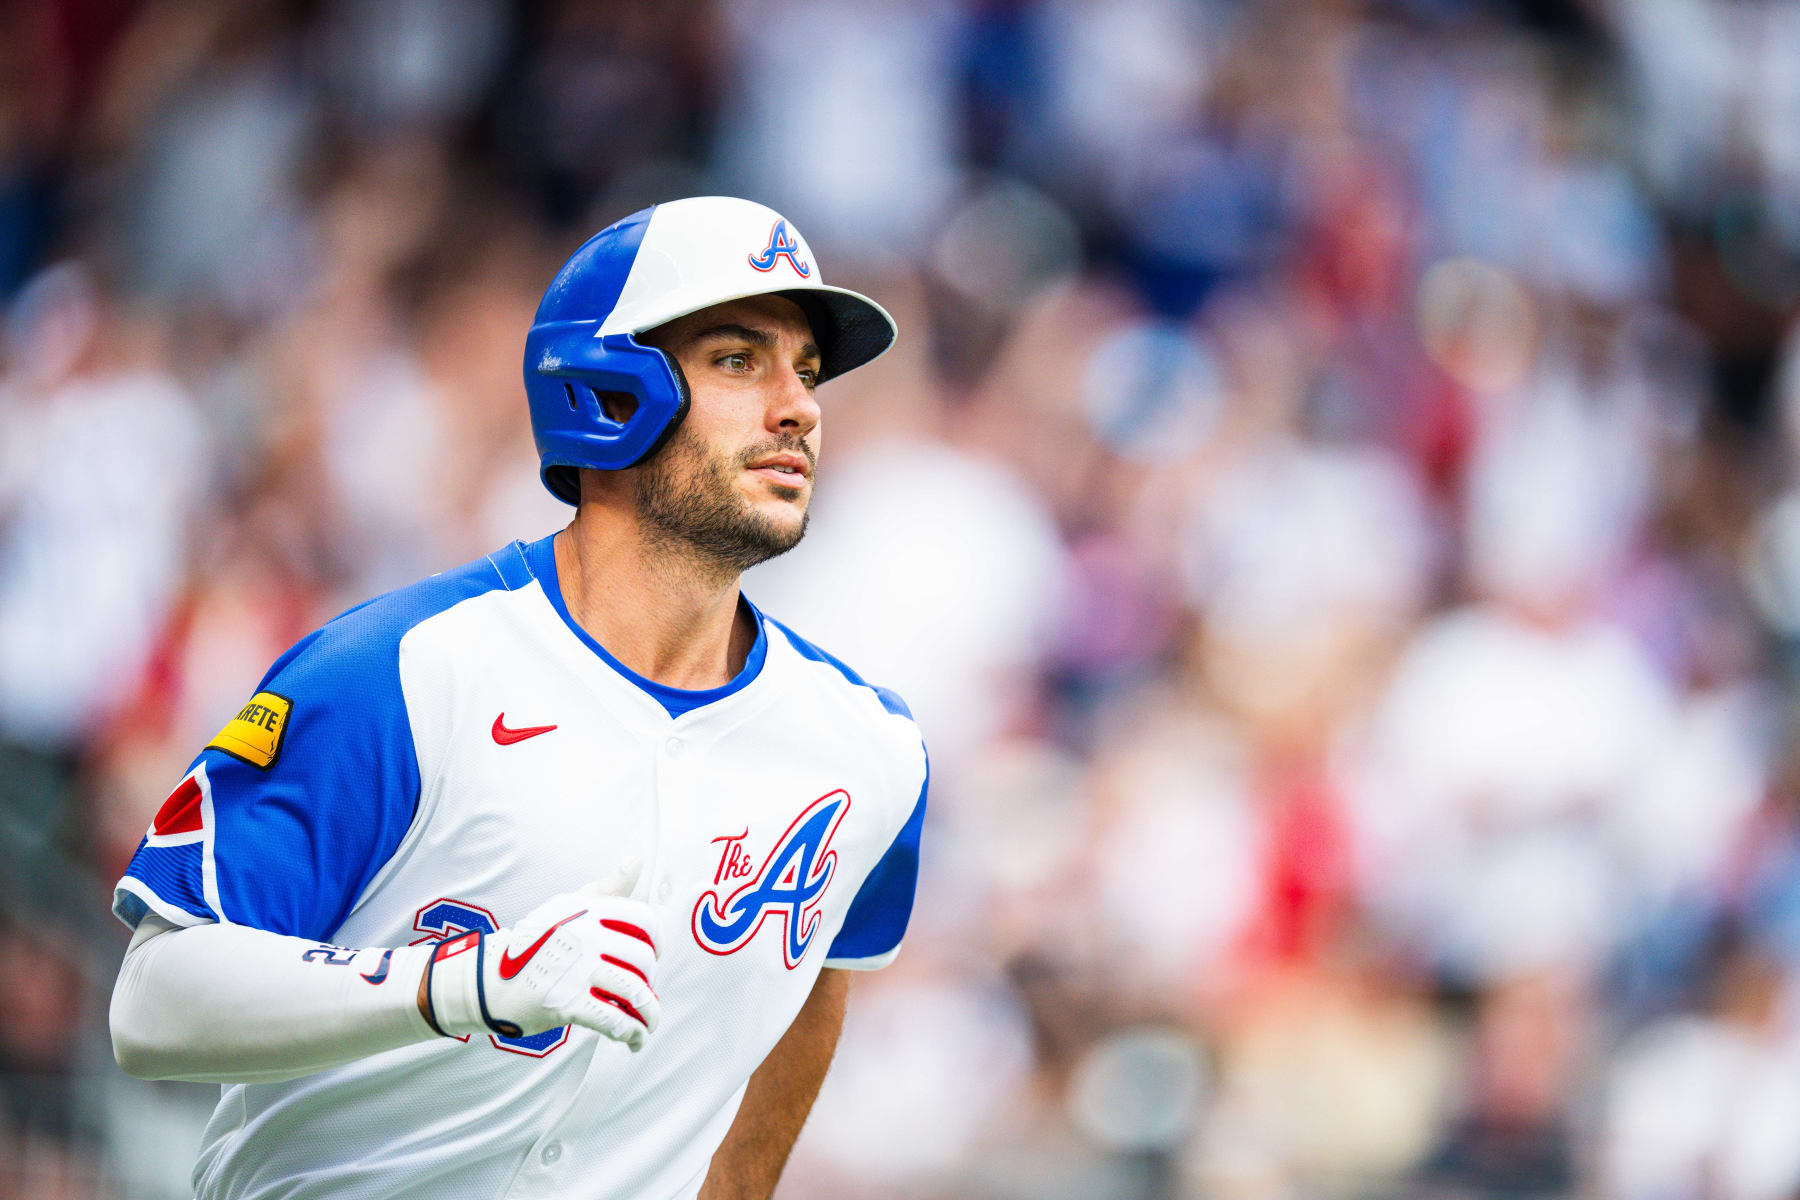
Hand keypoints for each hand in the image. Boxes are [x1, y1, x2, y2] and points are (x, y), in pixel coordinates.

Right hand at [422, 861, 660, 1051]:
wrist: (488, 979)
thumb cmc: (536, 942)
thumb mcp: (569, 907)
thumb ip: (607, 889)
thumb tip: (637, 860)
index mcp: (590, 910)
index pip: (646, 920)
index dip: (658, 942)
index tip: (653, 958)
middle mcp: (586, 936)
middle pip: (645, 960)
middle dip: (651, 982)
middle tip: (642, 994)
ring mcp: (577, 969)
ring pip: (635, 992)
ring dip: (650, 1014)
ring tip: (648, 1024)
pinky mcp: (567, 1003)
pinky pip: (614, 1020)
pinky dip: (632, 1033)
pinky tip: (634, 1040)